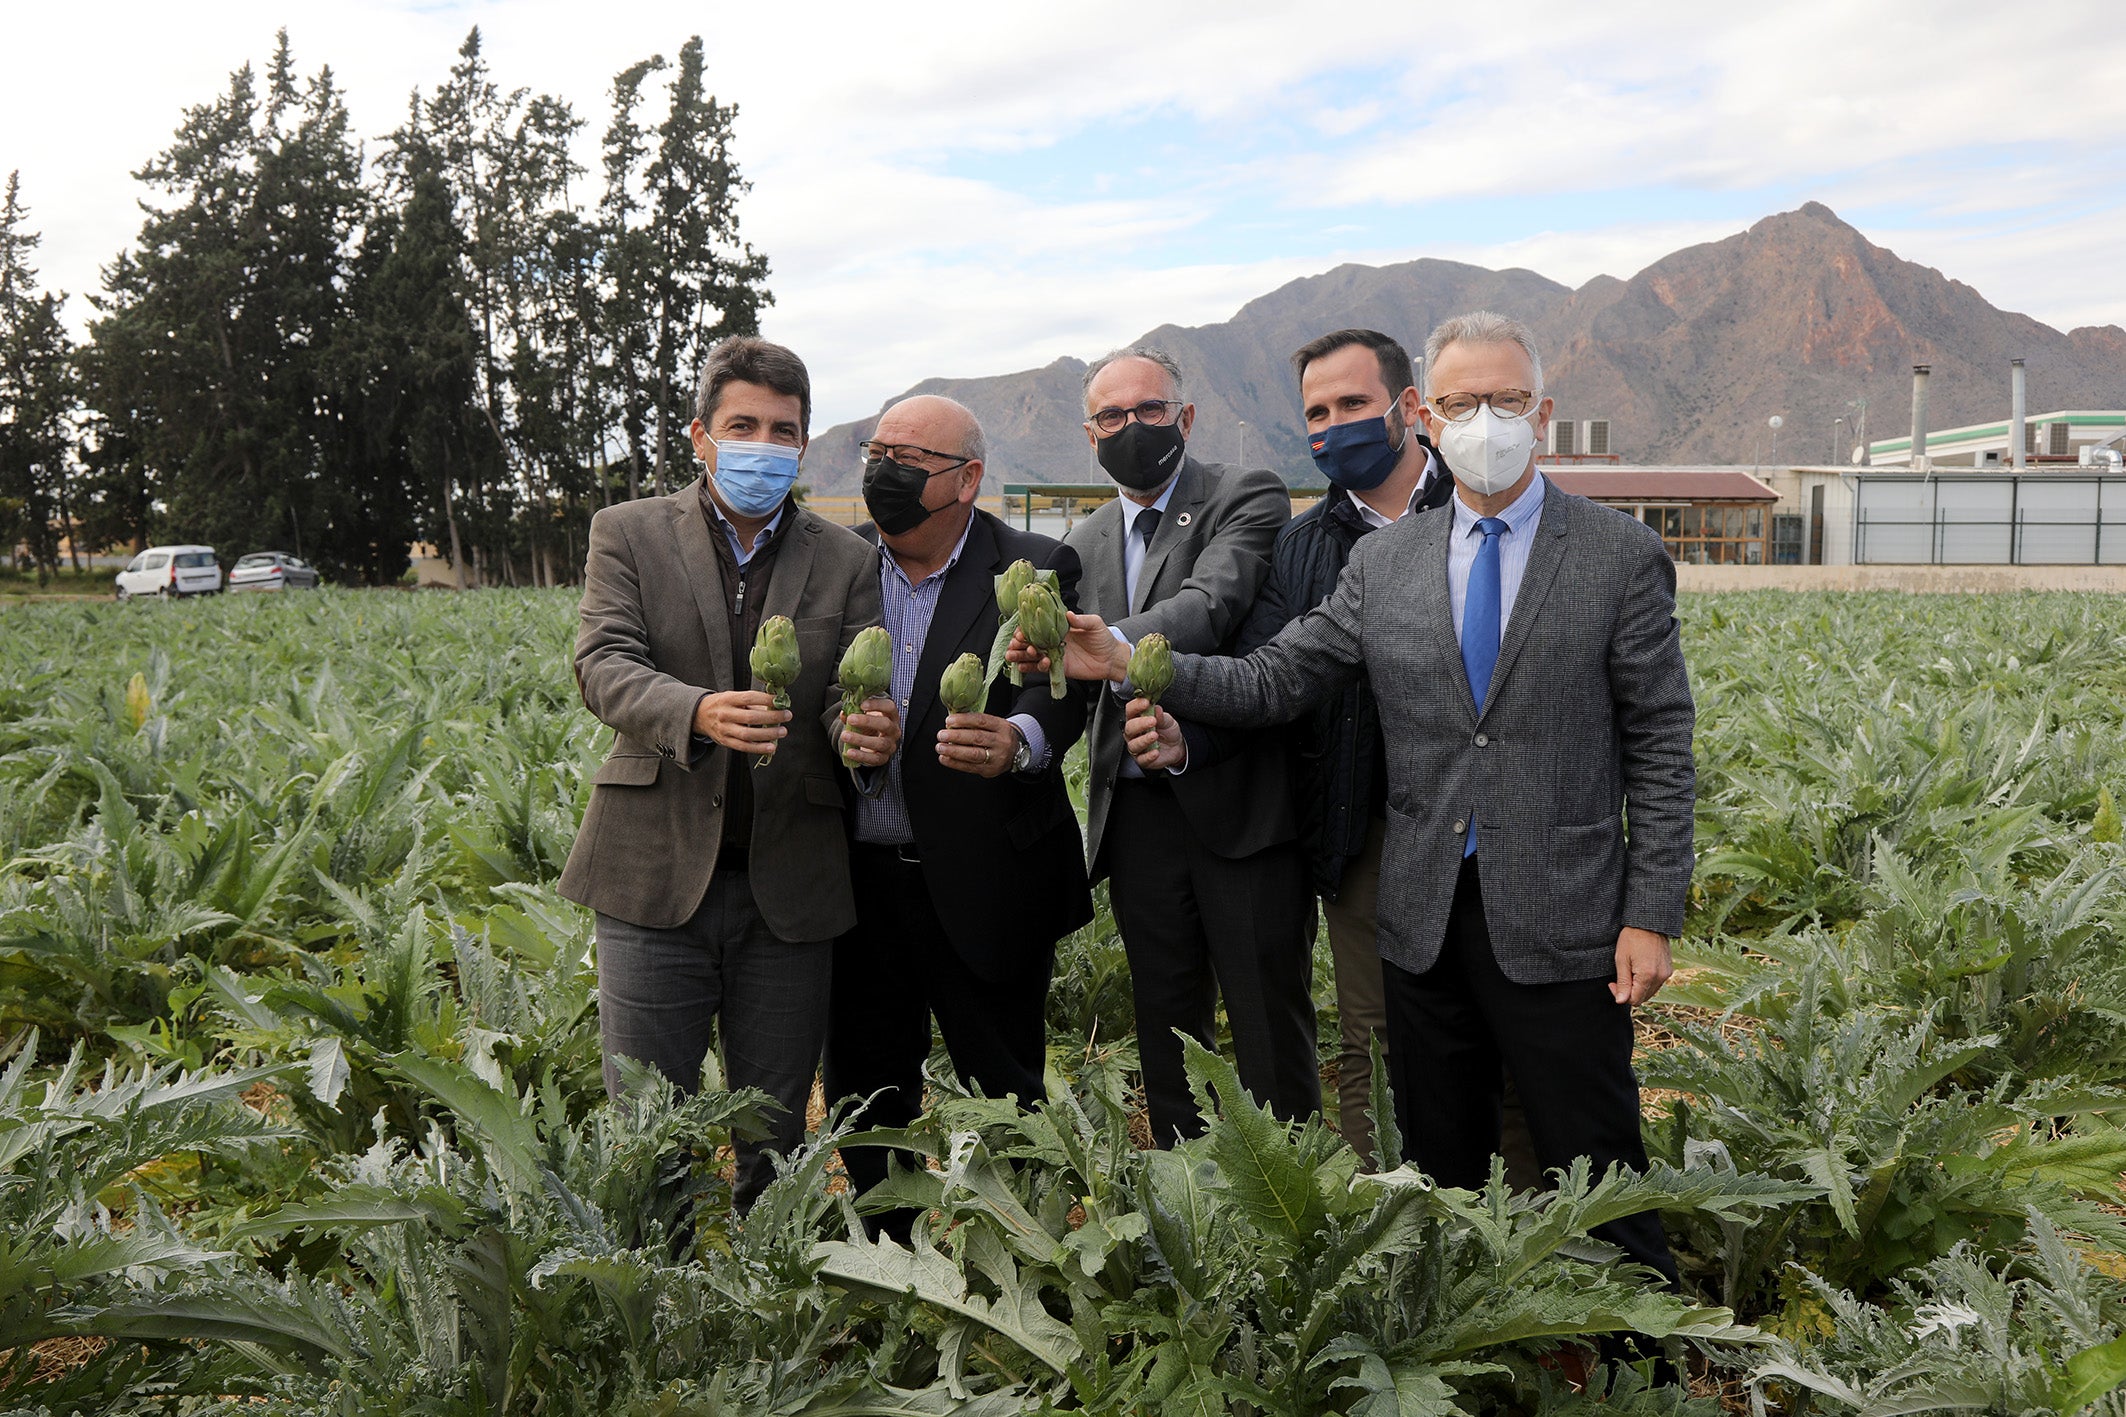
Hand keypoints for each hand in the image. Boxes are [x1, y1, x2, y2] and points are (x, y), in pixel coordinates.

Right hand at [694, 690, 790, 754]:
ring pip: (748, 735)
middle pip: (751, 718)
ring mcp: (725, 730)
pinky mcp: (726, 742)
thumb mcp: (733, 697)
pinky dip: (759, 748)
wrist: (699, 716)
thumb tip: (775, 705)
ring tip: (782, 731)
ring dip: (768, 734)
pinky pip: (744, 747)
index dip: (766, 699)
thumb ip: (752, 701)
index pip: (749, 698)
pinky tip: (771, 747)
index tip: (780, 701)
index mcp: (727, 699)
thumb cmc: (722, 704)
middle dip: (772, 717)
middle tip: (787, 716)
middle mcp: (725, 714)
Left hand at [839, 696, 900, 767]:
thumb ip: (854, 713)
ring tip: (845, 736)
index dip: (877, 705)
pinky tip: (850, 752)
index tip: (862, 705)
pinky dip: (861, 755)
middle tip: (851, 719)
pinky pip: (874, 758)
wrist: (871, 743)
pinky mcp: (883, 758)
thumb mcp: (863, 716)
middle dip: (867, 721)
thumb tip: (844, 713)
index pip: (889, 707)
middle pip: (885, 724)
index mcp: (891, 716)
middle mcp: (894, 730)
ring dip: (861, 739)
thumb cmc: (868, 726)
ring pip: (880, 743)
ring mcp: (890, 745)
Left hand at [938, 713, 1019, 778]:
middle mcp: (1001, 742)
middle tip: (941, 735)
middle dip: (956, 736)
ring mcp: (997, 757)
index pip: (981, 721)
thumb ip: (976, 724)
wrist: (1016, 753)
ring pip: (973, 754)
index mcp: (1001, 727)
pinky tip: (944, 758)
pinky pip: (970, 767)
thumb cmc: (998, 737)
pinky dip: (955, 763)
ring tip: (940, 747)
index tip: (949, 720)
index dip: (963, 720)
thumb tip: (951, 724)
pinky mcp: (990, 770)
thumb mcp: (994, 725)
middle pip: (977, 738)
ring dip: (953, 751)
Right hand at [1006, 611, 1130, 683]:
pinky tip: (1027, 666)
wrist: (1111, 659)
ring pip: (1031, 655)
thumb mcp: (1095, 624)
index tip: (1021, 631)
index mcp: (1058, 627)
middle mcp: (1052, 640)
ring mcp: (1054, 654)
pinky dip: (1031, 668)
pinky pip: (1040, 668)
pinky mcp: (1057, 667)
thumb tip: (1068, 614)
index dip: (1026, 628)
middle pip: (1030, 640)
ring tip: (1013, 656)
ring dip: (1020, 655)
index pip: (1037, 626)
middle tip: (1015, 644)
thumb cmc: (1103, 638)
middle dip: (1019, 642)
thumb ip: (1081, 620)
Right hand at [1124, 700, 1185, 770]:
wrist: (1176, 746)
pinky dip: (1148, 756)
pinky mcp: (1142, 760)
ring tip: (1155, 735)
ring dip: (1143, 740)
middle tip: (1153, 721)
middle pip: (1129, 728)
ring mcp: (1136, 747)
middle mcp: (1133, 733)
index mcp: (1136, 719)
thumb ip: (1161, 716)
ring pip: (1133, 744)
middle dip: (1140, 724)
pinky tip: (1155, 752)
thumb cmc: (1167, 731)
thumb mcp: (1167, 721)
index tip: (1146, 702)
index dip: (1136, 706)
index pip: (1130, 710)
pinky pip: (1142, 759)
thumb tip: (1156, 708)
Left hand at [1611, 927, 1672, 1004]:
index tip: (1612, 984)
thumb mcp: (1621, 960)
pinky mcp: (1668, 969)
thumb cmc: (1632, 938)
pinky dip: (1646, 982)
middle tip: (1618, 979)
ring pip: (1650, 991)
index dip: (1621, 996)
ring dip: (1638, 988)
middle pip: (1643, 998)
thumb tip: (1621, 1001)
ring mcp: (1666, 973)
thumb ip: (1623, 983)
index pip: (1634, 1000)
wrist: (1649, 922)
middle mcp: (1660, 977)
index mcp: (1648, 976)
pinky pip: (1656, 983)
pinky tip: (1638, 970)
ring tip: (1628, 972)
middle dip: (1629, 993)